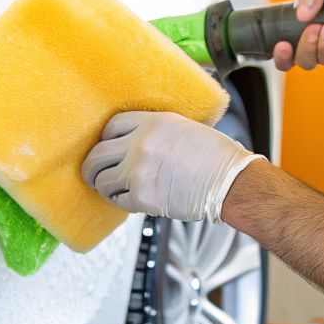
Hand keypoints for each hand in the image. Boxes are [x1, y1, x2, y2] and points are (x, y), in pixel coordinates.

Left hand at [81, 111, 261, 221]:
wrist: (231, 182)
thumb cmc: (215, 156)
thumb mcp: (183, 127)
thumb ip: (154, 131)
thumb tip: (132, 141)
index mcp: (153, 122)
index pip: (110, 126)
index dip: (105, 139)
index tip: (107, 147)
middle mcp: (141, 144)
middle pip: (97, 154)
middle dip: (92, 166)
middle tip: (94, 173)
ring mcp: (139, 171)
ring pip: (101, 180)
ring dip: (103, 186)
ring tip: (110, 189)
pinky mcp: (143, 196)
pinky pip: (118, 200)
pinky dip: (120, 201)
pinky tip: (129, 199)